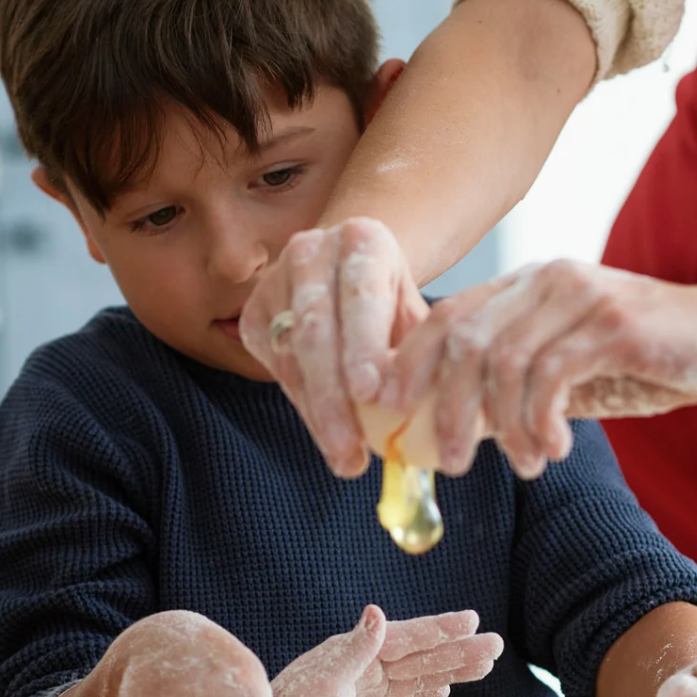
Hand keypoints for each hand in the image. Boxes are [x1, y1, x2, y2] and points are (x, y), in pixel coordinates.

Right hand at [238, 218, 428, 477]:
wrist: (348, 275)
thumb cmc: (392, 302)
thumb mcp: (414, 314)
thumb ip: (423, 353)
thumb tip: (442, 411)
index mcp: (362, 240)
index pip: (362, 294)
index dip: (364, 345)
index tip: (372, 395)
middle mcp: (311, 250)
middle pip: (317, 328)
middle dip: (333, 394)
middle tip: (350, 446)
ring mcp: (275, 280)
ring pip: (293, 354)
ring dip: (318, 412)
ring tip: (344, 456)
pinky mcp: (253, 312)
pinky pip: (276, 367)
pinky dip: (303, 405)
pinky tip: (326, 435)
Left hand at [272, 606, 503, 696]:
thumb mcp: (323, 683)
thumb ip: (354, 649)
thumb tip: (377, 612)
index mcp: (351, 652)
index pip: (405, 637)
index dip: (439, 629)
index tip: (471, 621)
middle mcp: (359, 668)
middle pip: (418, 656)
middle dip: (456, 651)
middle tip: (496, 646)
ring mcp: (362, 692)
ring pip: (415, 678)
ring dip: (449, 671)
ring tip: (484, 666)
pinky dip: (423, 695)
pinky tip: (444, 690)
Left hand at [385, 261, 696, 477]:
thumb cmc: (655, 357)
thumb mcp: (576, 373)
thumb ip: (521, 388)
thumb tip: (457, 426)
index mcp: (528, 286)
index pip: (446, 318)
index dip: (408, 364)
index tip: (390, 412)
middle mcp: (547, 280)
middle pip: (461, 342)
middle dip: (444, 408)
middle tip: (451, 462)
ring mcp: (580, 296)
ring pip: (502, 363)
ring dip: (501, 427)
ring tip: (522, 465)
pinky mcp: (614, 322)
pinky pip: (549, 376)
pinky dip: (539, 422)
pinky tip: (553, 451)